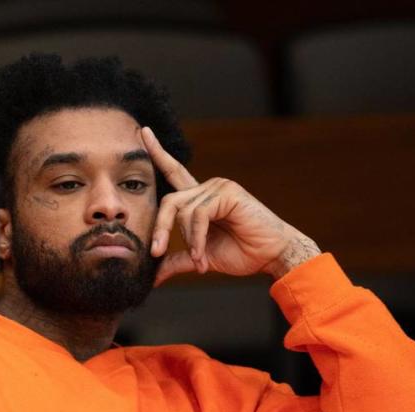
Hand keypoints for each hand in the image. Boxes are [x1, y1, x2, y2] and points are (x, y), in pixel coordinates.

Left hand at [141, 127, 320, 285]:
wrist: (272, 256)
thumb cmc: (243, 253)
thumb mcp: (201, 258)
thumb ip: (177, 261)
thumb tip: (153, 276)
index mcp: (200, 199)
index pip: (174, 172)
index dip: (158, 153)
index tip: (142, 133)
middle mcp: (208, 188)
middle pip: (169, 201)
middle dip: (160, 228)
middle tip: (155, 252)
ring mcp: (218, 187)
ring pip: (183, 212)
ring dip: (188, 241)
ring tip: (199, 260)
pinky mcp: (227, 193)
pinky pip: (199, 215)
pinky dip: (197, 239)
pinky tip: (203, 255)